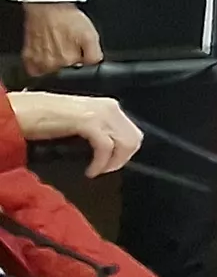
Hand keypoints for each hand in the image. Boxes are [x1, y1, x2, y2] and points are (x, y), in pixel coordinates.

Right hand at [8, 91, 138, 175]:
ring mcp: (100, 113)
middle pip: (134, 139)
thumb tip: (108, 149)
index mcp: (108, 106)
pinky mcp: (88, 122)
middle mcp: (109, 107)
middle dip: (121, 159)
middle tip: (103, 170)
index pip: (132, 132)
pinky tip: (90, 171)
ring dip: (113, 162)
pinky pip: (105, 147)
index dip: (124, 152)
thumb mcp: (79, 121)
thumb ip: (97, 130)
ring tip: (96, 170)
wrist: (22, 110)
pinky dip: (100, 163)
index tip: (110, 163)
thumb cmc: (43, 117)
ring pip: (125, 144)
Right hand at [19, 0, 101, 76]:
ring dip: (55, 61)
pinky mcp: (28, 56)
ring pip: (51, 69)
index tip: (79, 49)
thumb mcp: (91, 35)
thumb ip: (94, 55)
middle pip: (66, 68)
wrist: (47, 6)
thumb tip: (94, 65)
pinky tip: (45, 53)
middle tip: (68, 43)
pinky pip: (34, 68)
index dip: (82, 58)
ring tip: (57, 45)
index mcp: (69, 60)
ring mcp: (39, 61)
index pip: (81, 68)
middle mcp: (53, 64)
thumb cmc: (67, 18)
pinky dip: (39, 64)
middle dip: (69, 58)